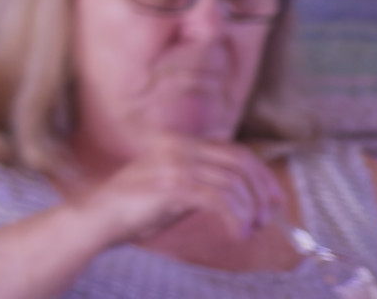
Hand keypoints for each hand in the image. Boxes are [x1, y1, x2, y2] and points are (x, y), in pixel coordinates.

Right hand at [75, 136, 287, 248]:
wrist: (100, 216)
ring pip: (233, 184)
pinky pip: (220, 201)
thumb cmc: (137, 206)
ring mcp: (175, 164)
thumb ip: (203, 179)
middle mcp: (179, 146)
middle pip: (240, 163)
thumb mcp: (174, 184)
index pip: (236, 151)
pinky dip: (235, 220)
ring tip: (247, 231)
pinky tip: (235, 234)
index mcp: (180, 141)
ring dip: (249, 212)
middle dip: (262, 193)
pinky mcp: (173, 186)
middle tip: (265, 220)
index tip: (276, 200)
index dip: (263, 176)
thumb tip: (248, 194)